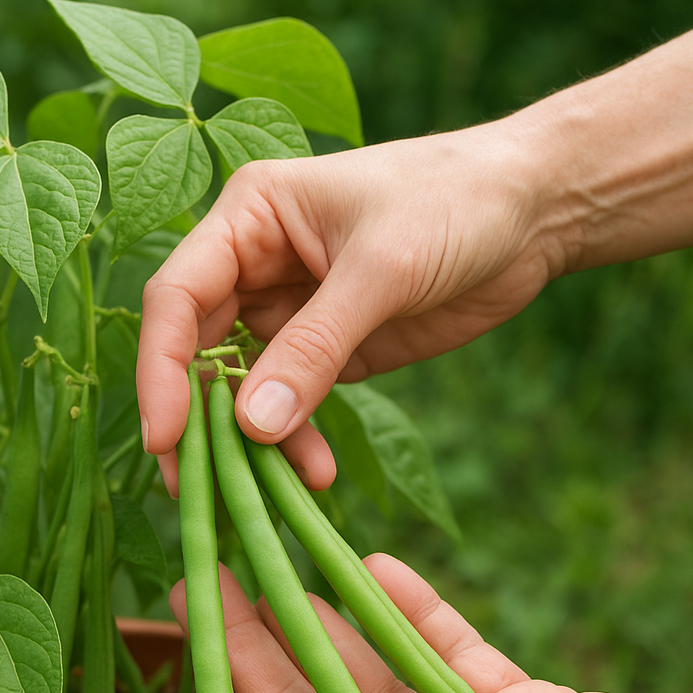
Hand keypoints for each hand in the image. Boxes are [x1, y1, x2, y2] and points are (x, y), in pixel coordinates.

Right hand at [139, 120, 564, 490]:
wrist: (532, 213)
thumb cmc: (455, 201)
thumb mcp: (382, 268)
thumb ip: (314, 346)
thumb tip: (251, 426)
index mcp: (248, 219)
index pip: (176, 298)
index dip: (160, 369)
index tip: (164, 436)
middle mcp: (253, 267)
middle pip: (195, 351)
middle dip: (194, 419)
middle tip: (191, 485)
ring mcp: (288, 314)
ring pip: (240, 388)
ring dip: (247, 442)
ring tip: (262, 491)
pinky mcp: (325, 352)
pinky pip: (290, 406)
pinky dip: (294, 443)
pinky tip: (314, 472)